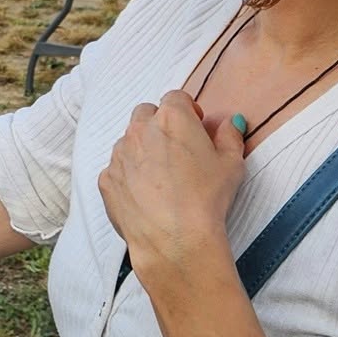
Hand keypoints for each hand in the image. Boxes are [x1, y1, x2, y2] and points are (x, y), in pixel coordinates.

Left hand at [98, 92, 246, 286]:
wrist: (175, 238)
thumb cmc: (207, 199)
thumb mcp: (231, 164)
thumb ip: (230, 136)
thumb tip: (230, 122)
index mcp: (172, 119)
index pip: (176, 98)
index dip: (187, 110)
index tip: (195, 126)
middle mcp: (139, 130)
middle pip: (146, 114)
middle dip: (160, 124)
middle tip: (177, 149)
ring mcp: (118, 154)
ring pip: (129, 141)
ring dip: (143, 149)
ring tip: (162, 176)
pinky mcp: (106, 179)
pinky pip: (117, 169)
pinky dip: (129, 175)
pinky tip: (146, 195)